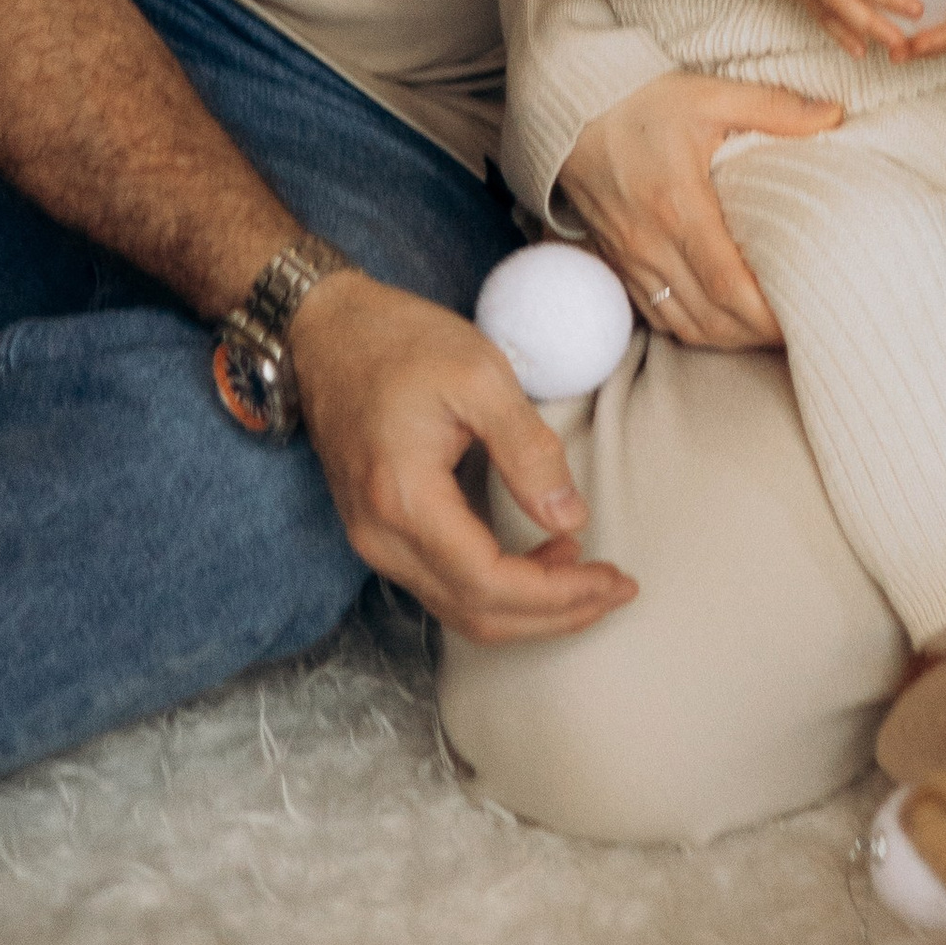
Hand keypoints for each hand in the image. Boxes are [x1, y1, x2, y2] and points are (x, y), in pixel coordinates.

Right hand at [288, 270, 634, 647]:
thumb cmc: (402, 341)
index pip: (489, 583)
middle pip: (476, 614)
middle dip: (555, 613)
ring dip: (529, 608)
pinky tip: (541, 559)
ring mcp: (373, 539)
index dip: (559, 594)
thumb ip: (528, 451)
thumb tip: (572, 520)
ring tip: (589, 574)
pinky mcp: (379, 531)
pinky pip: (443, 585)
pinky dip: (497, 589)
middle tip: (618, 589)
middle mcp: (380, 537)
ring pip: (458, 609)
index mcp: (404, 499)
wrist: (327, 330)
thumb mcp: (481, 376)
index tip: (614, 579)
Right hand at [554, 69, 846, 351]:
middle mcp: (649, 243)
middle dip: (755, 335)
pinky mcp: (616, 263)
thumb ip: (774, 107)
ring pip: (682, 324)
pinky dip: (692, 328)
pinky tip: (721, 322)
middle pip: (708, 317)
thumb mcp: (710, 94)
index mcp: (678, 204)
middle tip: (798, 329)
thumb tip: (833, 115)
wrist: (572, 111)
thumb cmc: (641, 101)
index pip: (725, 282)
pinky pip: (655, 316)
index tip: (800, 317)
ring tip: (766, 332)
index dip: (763, 313)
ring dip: (727, 338)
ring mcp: (629, 259)